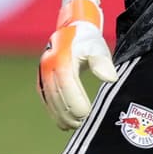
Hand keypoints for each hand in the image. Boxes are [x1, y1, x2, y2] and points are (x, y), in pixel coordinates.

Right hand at [38, 0, 118, 130]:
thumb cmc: (88, 39)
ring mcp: (43, 72)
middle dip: (69, 112)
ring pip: (50, 99)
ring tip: (75, 126)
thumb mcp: (98, 47)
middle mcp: (48, 65)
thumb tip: (110, 79)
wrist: (72, 27)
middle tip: (83, 124)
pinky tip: (64, 123)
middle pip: (57, 95)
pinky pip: (46, 98)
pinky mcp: (42, 78)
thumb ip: (102, 63)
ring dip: (61, 115)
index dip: (75, 101)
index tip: (87, 114)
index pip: (67, 84)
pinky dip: (54, 112)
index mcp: (62, 58)